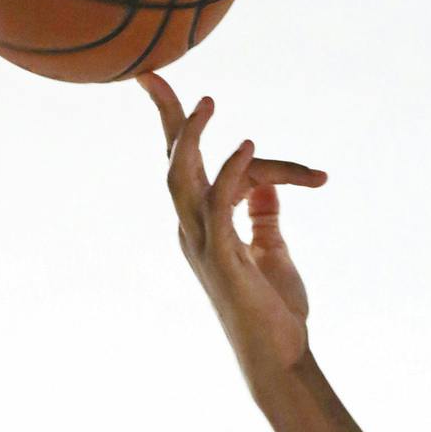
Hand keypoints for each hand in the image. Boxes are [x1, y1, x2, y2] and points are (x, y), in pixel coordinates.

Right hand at [136, 72, 327, 389]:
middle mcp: (193, 231)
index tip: (195, 100)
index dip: (190, 131)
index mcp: (202, 226)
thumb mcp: (272, 250)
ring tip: (209, 103)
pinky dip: (231, 172)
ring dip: (192, 138)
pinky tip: (248, 146)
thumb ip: (264, 216)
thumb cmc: (274, 312)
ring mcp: (203, 245)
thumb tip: (264, 184)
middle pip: (172, 162)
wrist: (279, 358)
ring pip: (181, 180)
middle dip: (164, 117)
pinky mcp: (224, 259)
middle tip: (151, 72)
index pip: (191, 167)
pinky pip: (219, 207)